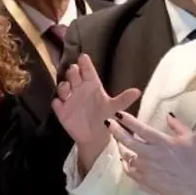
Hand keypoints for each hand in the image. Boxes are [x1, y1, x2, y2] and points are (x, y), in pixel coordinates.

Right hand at [52, 55, 140, 174]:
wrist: (94, 137)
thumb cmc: (104, 117)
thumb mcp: (114, 108)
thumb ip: (123, 100)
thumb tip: (138, 92)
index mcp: (92, 84)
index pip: (87, 70)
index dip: (85, 64)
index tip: (83, 57)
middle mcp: (79, 88)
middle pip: (73, 76)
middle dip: (72, 72)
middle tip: (74, 70)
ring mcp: (69, 99)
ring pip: (63, 88)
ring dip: (64, 86)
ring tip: (67, 87)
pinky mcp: (62, 110)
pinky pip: (57, 104)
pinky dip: (58, 103)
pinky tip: (59, 103)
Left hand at [108, 112, 195, 194]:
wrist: (195, 188)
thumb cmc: (194, 162)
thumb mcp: (190, 138)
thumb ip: (177, 125)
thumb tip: (168, 115)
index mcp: (160, 142)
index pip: (139, 128)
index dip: (127, 120)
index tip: (118, 114)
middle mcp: (149, 154)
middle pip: (126, 140)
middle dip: (115, 130)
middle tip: (109, 123)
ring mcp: (144, 168)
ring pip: (125, 155)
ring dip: (119, 146)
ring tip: (117, 140)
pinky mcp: (143, 180)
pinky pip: (128, 169)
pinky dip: (124, 162)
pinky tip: (125, 159)